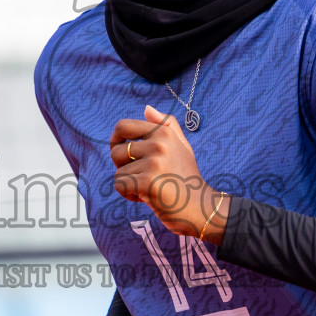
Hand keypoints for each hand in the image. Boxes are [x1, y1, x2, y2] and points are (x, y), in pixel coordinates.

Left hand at [110, 106, 227, 243]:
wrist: (199, 207)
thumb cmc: (187, 178)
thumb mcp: (182, 147)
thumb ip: (167, 126)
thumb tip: (146, 108)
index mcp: (164, 132)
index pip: (123, 126)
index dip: (116, 140)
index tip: (123, 154)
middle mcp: (159, 144)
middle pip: (116, 151)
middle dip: (122, 166)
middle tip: (141, 176)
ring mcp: (154, 162)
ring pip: (118, 171)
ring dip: (129, 184)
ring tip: (149, 188)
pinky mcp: (148, 182)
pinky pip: (120, 185)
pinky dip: (129, 195)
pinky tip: (146, 198)